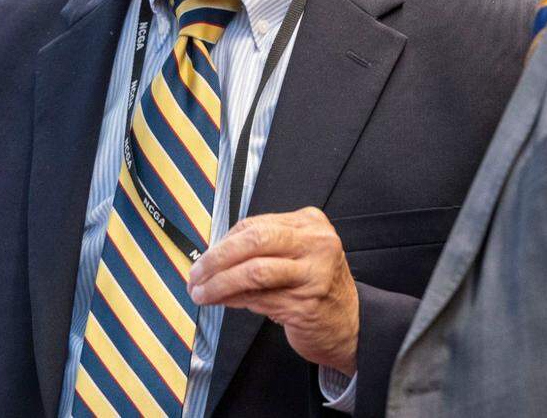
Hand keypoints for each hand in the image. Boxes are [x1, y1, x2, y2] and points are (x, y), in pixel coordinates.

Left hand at [187, 206, 358, 375]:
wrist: (349, 323)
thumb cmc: (317, 287)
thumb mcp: (297, 255)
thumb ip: (263, 249)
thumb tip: (214, 255)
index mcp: (310, 223)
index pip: (256, 225)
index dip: (223, 242)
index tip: (204, 258)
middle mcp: (316, 243)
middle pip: (255, 240)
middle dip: (217, 258)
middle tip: (196, 273)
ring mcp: (313, 273)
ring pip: (254, 271)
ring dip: (219, 284)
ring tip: (202, 293)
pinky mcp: (305, 304)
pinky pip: (258, 299)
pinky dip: (233, 300)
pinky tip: (222, 302)